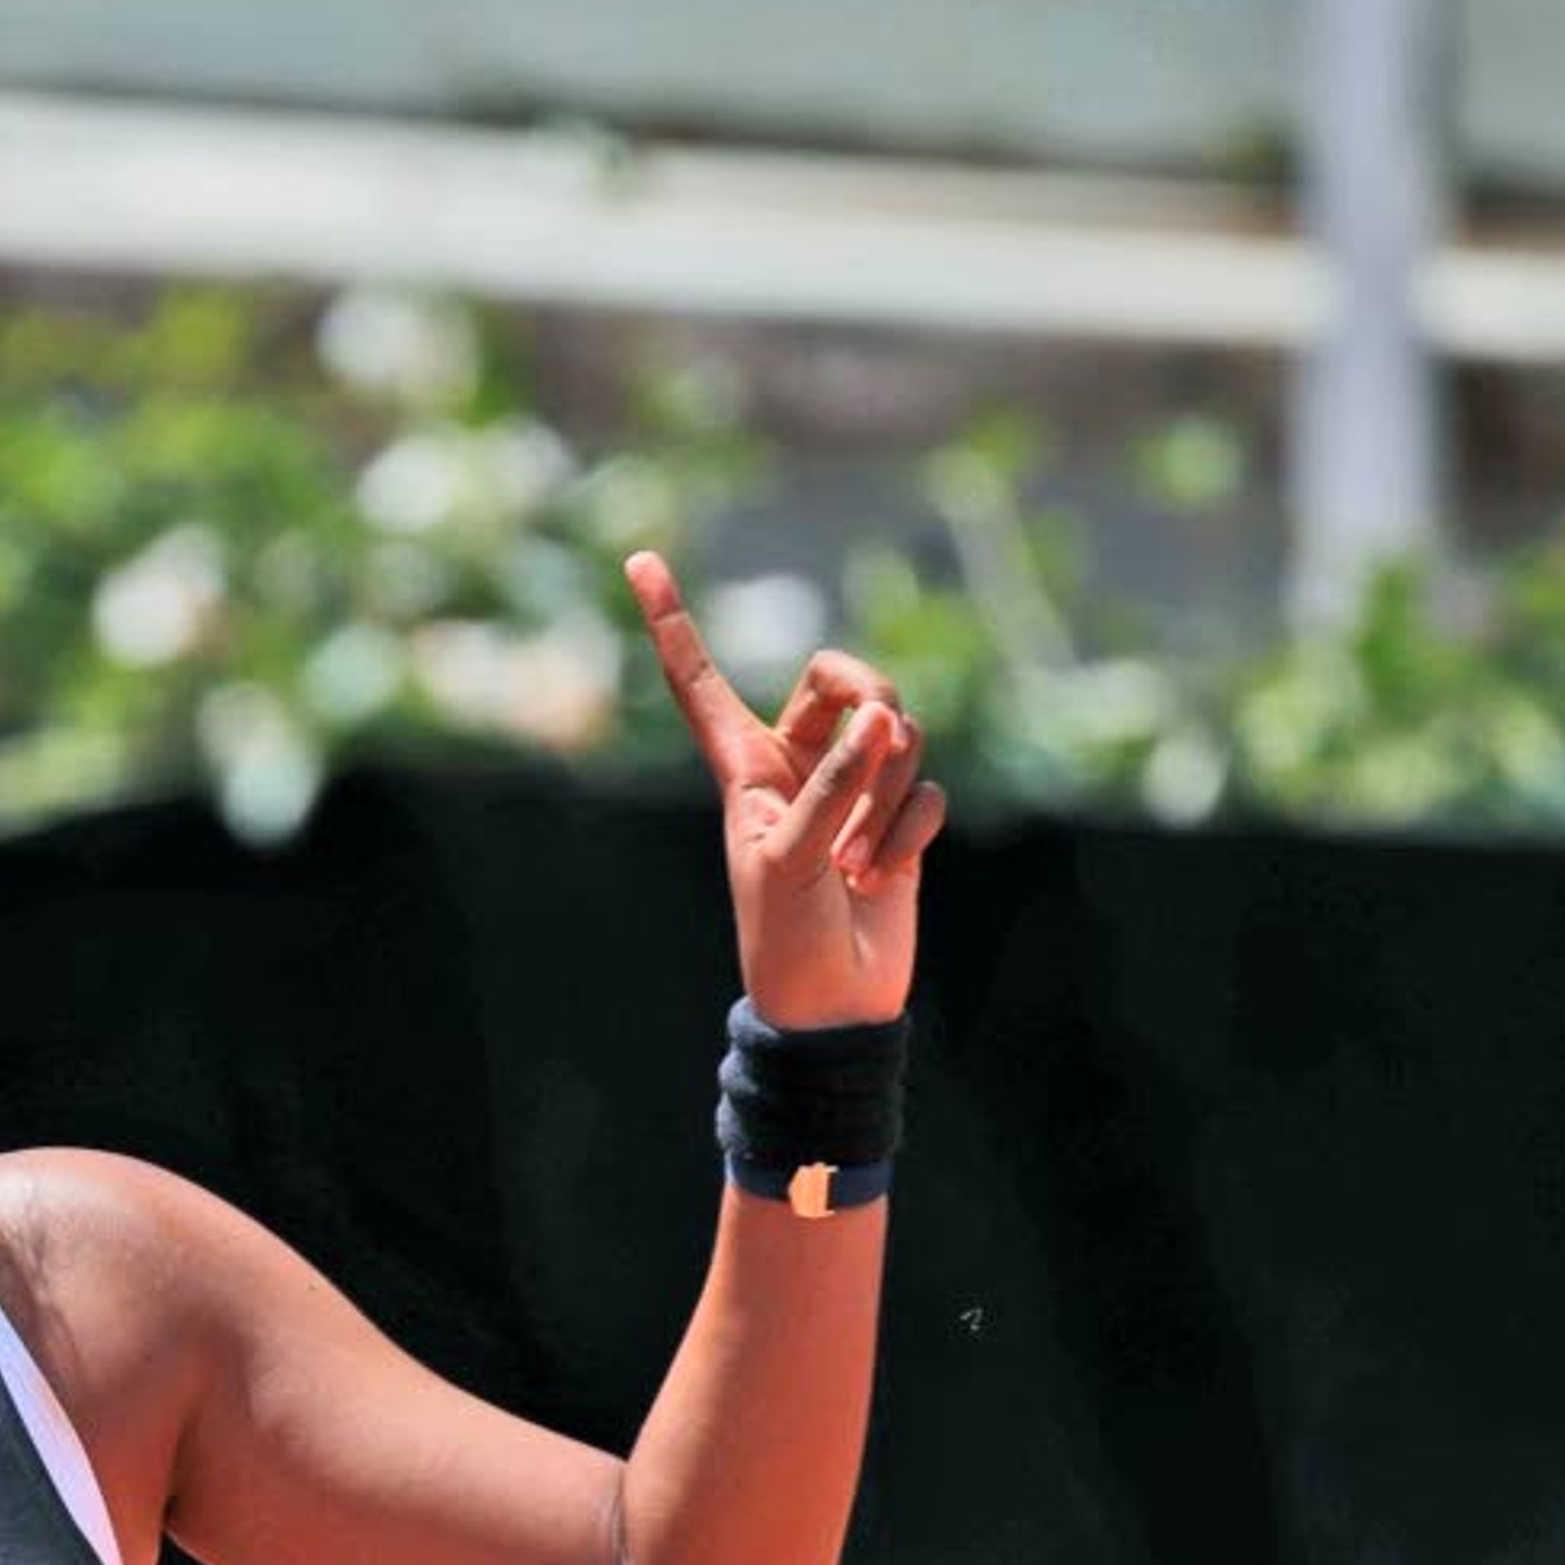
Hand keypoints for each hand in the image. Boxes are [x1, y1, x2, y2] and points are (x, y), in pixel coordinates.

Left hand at [624, 551, 944, 1028]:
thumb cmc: (784, 938)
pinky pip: (927, 790)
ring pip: (898, 738)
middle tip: (880, 747)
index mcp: (744, 766)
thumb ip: (835, 785)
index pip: (700, 680)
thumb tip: (886, 717)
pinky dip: (911, 832)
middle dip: (873, 703)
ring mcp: (853, 789)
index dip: (671, 621)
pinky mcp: (899, 820)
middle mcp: (798, 764)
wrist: (831, 1006)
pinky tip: (882, 879)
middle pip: (845, 680)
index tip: (637, 558)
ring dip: (887, 798)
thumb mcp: (792, 858)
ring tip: (856, 865)